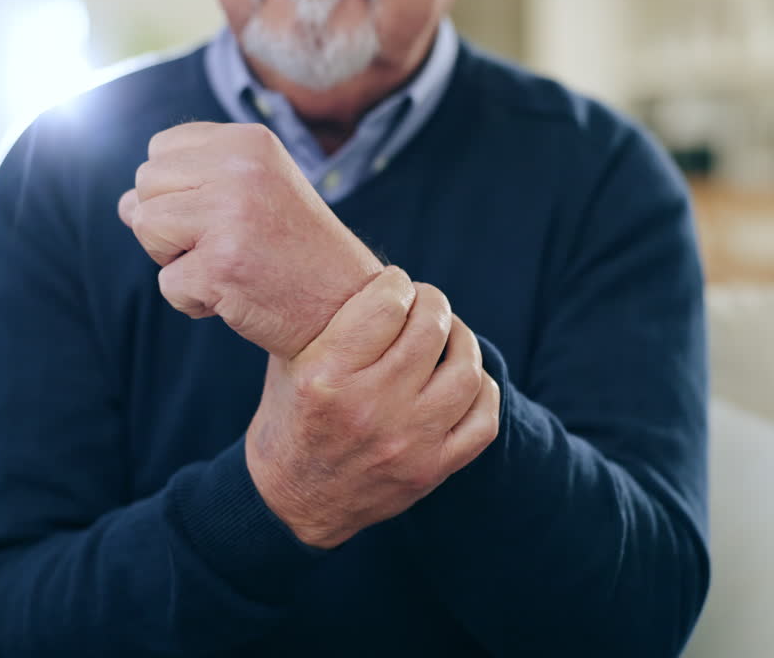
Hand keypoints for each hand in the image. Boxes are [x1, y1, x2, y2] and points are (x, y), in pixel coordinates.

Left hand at [119, 122, 383, 357]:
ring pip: (145, 227)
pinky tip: (236, 296)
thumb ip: (190, 187)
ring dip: (176, 260)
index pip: (161, 149)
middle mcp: (239, 169)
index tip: (223, 214)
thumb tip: (123, 205)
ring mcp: (229, 216)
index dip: (178, 190)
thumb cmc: (295, 251)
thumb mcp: (251, 195)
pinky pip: (167, 284)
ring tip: (228, 266)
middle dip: (170, 224)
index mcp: (248, 141)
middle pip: (145, 185)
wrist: (347, 309)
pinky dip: (193, 301)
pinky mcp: (220, 267)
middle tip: (227, 245)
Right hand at [245, 266, 500, 548]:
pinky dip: (482, 391)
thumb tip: (375, 270)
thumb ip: (328, 320)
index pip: (387, 304)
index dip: (397, 283)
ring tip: (448, 336)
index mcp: (326, 377)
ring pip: (465, 371)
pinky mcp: (429, 471)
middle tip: (425, 304)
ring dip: (463, 342)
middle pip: (431, 330)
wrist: (290, 503)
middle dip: (433, 304)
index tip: (395, 284)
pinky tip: (464, 379)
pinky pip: (483, 420)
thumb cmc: (290, 418)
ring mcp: (405, 443)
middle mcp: (369, 409)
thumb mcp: (290, 363)